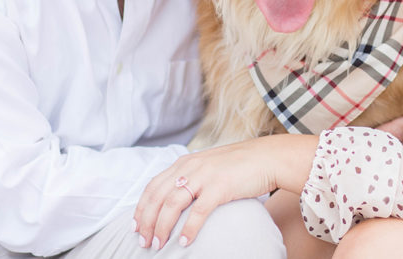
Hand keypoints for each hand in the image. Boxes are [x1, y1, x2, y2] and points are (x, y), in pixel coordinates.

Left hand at [133, 134, 317, 249]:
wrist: (267, 158)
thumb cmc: (239, 165)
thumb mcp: (208, 166)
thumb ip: (191, 178)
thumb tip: (175, 199)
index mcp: (185, 163)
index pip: (153, 186)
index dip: (141, 208)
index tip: (135, 226)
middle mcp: (190, 167)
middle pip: (158, 197)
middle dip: (146, 221)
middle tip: (143, 241)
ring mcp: (204, 176)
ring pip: (172, 205)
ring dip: (162, 227)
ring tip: (158, 245)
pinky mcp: (220, 187)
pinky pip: (198, 212)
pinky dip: (188, 229)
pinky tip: (184, 243)